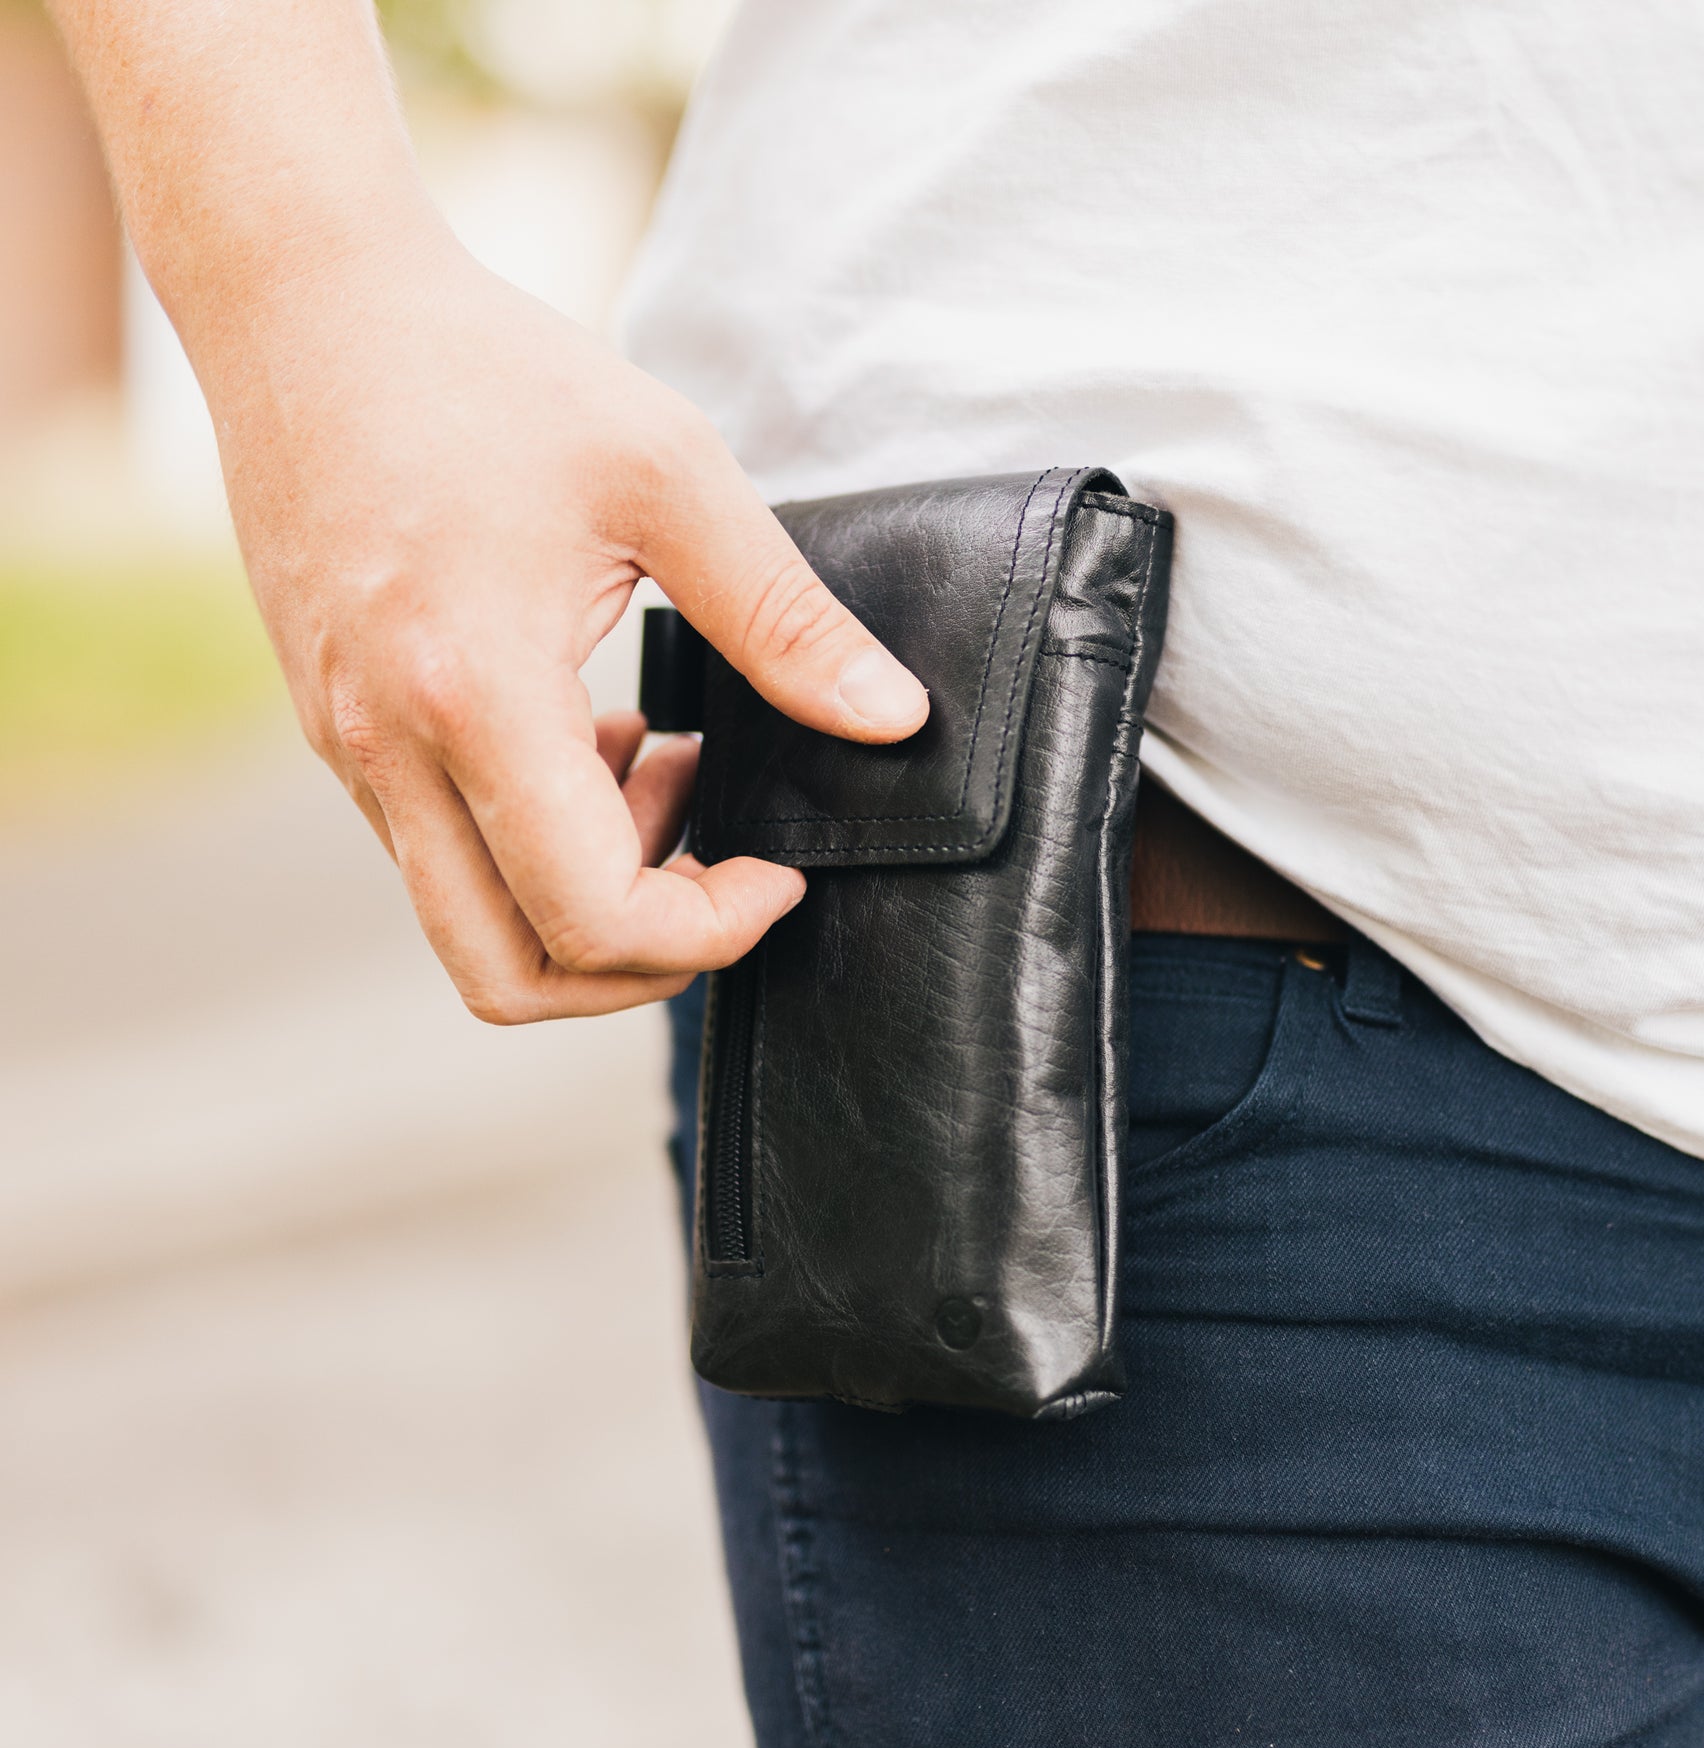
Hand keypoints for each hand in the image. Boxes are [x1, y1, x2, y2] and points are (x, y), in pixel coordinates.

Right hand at [212, 239, 927, 1021]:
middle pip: (509, 979)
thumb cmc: (488, 371)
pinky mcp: (340, 733)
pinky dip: (533, 843)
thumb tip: (893, 721)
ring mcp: (351, 752)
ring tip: (665, 767)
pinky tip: (596, 737)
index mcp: (476, 694)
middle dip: (641, 965)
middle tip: (724, 871)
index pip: (594, 919)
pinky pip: (440, 854)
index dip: (711, 933)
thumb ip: (787, 618)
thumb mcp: (668, 475)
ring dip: (588, 896)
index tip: (781, 872)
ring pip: (469, 927)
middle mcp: (391, 751)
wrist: (306, 308)